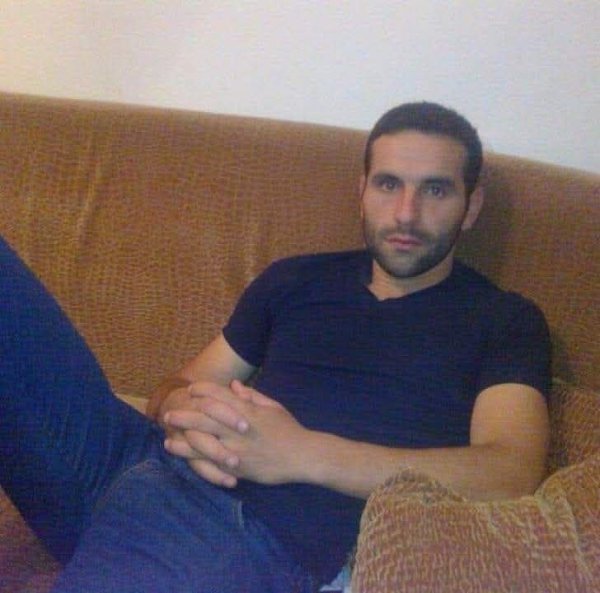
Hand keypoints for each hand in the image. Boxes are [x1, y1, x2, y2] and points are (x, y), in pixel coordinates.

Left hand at [166, 381, 310, 486]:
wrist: (302, 456)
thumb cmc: (289, 429)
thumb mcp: (272, 406)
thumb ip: (251, 395)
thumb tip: (233, 385)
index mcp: (247, 411)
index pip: (219, 396)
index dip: (202, 391)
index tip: (191, 390)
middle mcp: (238, 429)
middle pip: (204, 418)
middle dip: (184, 415)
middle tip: (169, 414)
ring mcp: (236, 450)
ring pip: (202, 442)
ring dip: (182, 439)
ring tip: (167, 437)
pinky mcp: (237, 468)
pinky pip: (210, 463)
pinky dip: (194, 459)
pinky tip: (183, 456)